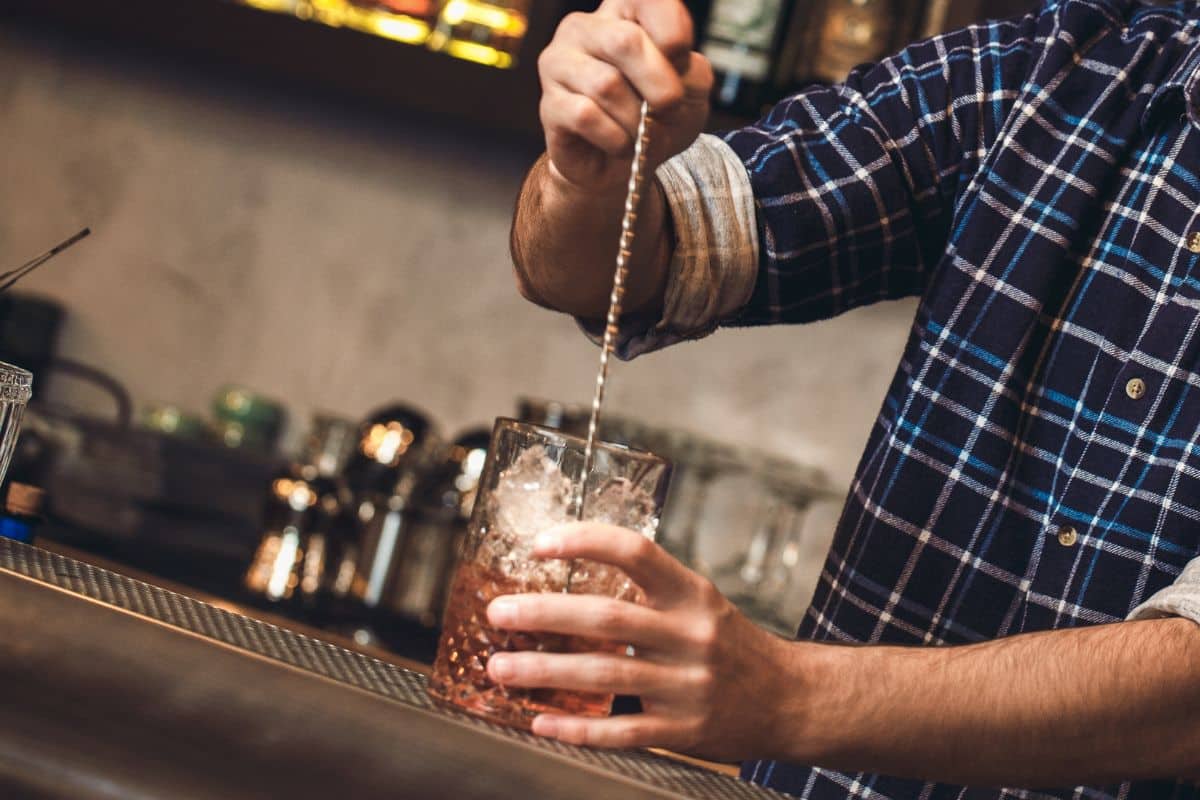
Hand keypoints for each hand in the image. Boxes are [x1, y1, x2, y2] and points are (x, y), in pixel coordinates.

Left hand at [485, 523, 800, 760]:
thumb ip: (649, 591)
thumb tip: (573, 573)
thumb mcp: (701, 603)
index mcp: (693, 594)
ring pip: (603, 675)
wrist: (791, 699)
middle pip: (606, 618)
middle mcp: (691, 635)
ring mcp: (687, 685)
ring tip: (500, 669)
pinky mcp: (683, 731)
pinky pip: (620, 730)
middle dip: (543, 614)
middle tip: (499, 613)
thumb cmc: (732, 645)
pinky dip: (576, 727)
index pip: (636, 552)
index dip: (585, 541)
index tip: (539, 544)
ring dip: (543, 673)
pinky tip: (540, 722)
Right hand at [537, 0, 714, 189]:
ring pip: (606, 85)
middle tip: (669, 110)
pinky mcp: (549, 104)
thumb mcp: (690, 89)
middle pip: (625, 41)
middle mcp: (583, 28)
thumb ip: (692, 70)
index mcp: (621, 12)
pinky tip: (619, 144)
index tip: (681, 64)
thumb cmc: (654, 116)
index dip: (674, 34)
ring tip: (641, 133)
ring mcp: (560, 64)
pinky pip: (586, 116)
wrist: (623, 166)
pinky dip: (615, 138)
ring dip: (637, 120)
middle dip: (660, 85)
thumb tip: (672, 72)